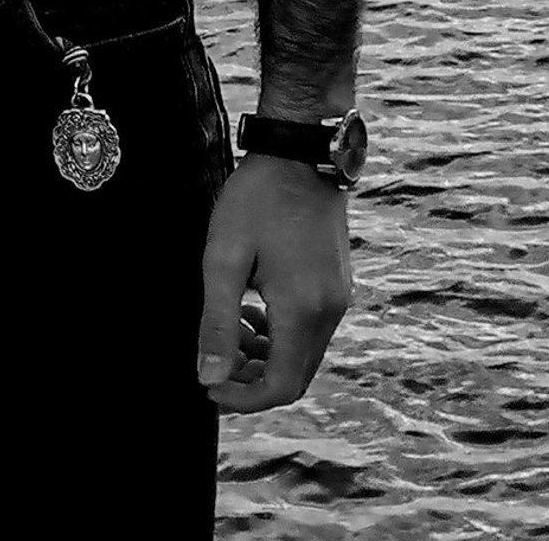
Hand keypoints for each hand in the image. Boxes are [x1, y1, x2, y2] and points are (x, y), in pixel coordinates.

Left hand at [196, 156, 352, 412]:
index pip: (280, 387)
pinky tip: (251, 310)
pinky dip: (280, 336)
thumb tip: (209, 380)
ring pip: (303, 355)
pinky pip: (311, 331)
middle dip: (252, 381)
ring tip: (227, 328)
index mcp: (302, 310)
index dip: (243, 399)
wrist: (300, 150)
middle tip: (214, 362)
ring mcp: (338, 297)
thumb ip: (216, 322)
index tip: (209, 386)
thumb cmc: (257, 197)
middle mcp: (329, 311)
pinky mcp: (337, 284)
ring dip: (264, 357)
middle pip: (294, 377)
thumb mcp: (224, 257)